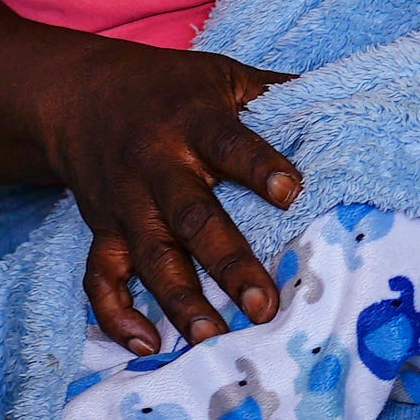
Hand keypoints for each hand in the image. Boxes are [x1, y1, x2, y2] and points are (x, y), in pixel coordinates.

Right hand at [58, 42, 303, 349]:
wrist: (77, 94)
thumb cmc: (168, 87)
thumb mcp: (221, 74)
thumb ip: (274, 91)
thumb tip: (342, 97)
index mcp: (193, 122)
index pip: (229, 143)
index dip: (260, 167)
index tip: (292, 193)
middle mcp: (157, 167)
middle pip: (192, 217)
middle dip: (228, 263)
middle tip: (263, 306)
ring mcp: (126, 204)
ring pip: (151, 257)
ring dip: (179, 301)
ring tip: (212, 339)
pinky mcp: (102, 231)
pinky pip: (100, 277)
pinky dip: (116, 313)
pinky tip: (145, 345)